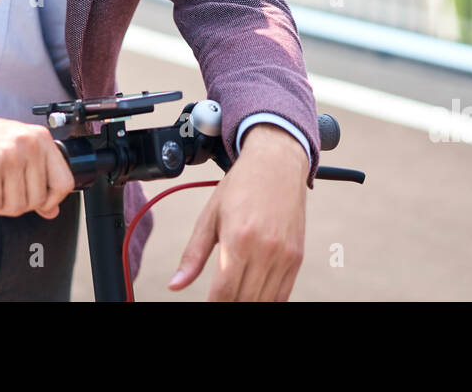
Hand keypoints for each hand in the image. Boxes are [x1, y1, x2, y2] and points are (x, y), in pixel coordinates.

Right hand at [0, 93, 73, 219]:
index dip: (50, 201)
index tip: (34, 203)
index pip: (64, 182)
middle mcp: (27, 144)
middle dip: (15, 206)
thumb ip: (36, 174)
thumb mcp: (13, 148)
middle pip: (36, 200)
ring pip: (14, 206)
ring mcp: (7, 155)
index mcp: (40, 138)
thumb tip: (52, 210)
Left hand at [168, 123, 307, 299]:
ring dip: (248, 305)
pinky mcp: (297, 257)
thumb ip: (193, 254)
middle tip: (219, 303)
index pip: (224, 293)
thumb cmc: (241, 186)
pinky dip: (268, 302)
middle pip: (245, 301)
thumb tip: (175, 284)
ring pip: (265, 302)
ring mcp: (284, 255)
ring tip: (234, 299)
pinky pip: (283, 294)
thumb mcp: (210, 216)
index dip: (213, 307)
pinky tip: (254, 297)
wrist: (277, 163)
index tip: (206, 307)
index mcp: (238, 239)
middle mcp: (264, 250)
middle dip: (229, 307)